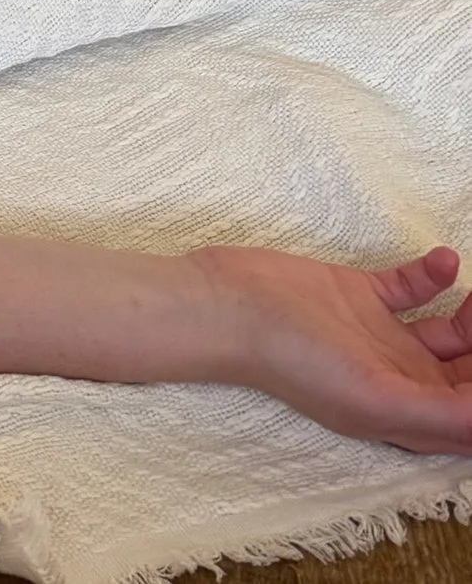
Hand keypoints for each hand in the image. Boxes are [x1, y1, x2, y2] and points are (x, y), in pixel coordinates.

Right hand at [200, 242, 471, 451]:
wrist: (230, 303)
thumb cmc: (295, 360)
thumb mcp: (375, 400)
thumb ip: (442, 416)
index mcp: (404, 414)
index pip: (469, 418)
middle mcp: (398, 379)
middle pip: (466, 375)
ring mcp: (379, 336)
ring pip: (450, 333)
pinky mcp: (359, 295)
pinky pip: (410, 288)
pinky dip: (434, 275)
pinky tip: (443, 260)